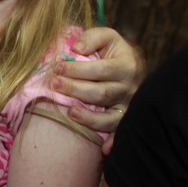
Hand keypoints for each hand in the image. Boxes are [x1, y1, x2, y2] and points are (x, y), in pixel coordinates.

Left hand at [52, 27, 145, 152]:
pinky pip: (120, 133)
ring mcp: (129, 107)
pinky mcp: (126, 120)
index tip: (57, 67)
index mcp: (126, 66)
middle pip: (102, 93)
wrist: (133, 67)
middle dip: (75, 90)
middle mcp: (130, 88)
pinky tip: (104, 150)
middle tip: (54, 85)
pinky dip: (114, 142)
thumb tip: (76, 49)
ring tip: (70, 112)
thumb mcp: (107, 37)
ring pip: (110, 117)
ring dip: (89, 118)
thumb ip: (92, 38)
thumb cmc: (113, 52)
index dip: (77, 69)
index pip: (100, 70)